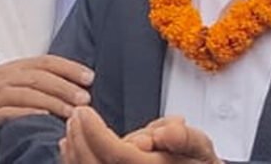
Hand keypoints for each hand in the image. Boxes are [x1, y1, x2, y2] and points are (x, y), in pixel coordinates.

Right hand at [0, 55, 93, 141]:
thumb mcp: (12, 77)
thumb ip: (37, 77)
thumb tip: (75, 83)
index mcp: (15, 66)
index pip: (45, 62)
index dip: (68, 68)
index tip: (89, 77)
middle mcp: (6, 78)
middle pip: (39, 78)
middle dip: (64, 87)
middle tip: (85, 97)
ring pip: (27, 95)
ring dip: (52, 102)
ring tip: (72, 112)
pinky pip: (9, 113)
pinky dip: (27, 113)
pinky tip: (43, 117)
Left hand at [60, 108, 218, 163]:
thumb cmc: (195, 162)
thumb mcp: (200, 147)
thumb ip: (186, 138)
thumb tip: (170, 131)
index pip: (117, 154)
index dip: (96, 132)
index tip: (85, 111)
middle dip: (81, 137)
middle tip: (76, 114)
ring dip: (75, 148)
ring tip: (72, 124)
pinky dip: (74, 160)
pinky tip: (70, 144)